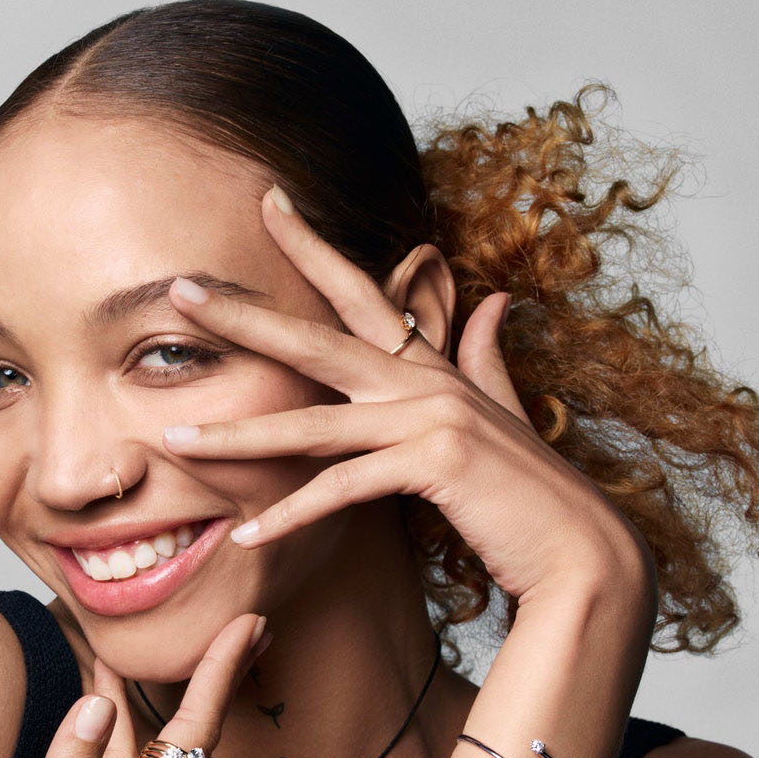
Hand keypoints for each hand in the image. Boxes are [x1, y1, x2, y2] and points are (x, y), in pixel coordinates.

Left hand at [160, 187, 653, 608]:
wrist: (584, 554)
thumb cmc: (531, 496)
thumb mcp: (503, 415)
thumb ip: (485, 358)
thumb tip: (492, 300)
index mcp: (431, 368)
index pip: (363, 294)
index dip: (313, 247)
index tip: (267, 203)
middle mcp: (425, 383)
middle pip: (314, 341)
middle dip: (242, 316)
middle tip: (177, 290)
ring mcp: (432, 419)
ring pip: (312, 427)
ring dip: (237, 438)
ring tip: (174, 439)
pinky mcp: (435, 465)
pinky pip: (343, 490)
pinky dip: (293, 516)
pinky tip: (249, 537)